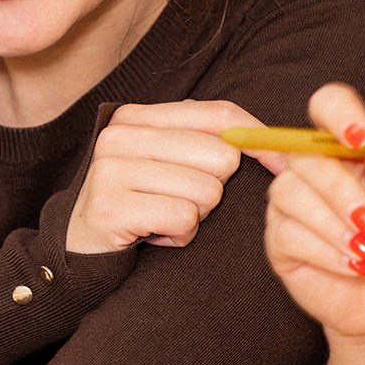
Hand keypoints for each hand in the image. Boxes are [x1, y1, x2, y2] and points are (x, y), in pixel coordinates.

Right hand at [63, 100, 259, 254]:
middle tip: (179, 200)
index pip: (219, 114)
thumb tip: (278, 144)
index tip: (283, 164)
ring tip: (163, 217)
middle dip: (213, 188)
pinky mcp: (110, 207)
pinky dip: (179, 235)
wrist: (81, 251)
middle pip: (220, 155)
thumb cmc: (139, 204)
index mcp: (137, 117)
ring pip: (206, 191)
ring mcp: (111, 170)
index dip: (259, 138)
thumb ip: (208, 141)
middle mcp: (120, 136)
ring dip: (195, 216)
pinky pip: (183, 218)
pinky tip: (154, 233)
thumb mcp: (167, 162)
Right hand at [254, 83, 364, 344]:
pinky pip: (287, 233)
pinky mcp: (280, 239)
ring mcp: (293, 202)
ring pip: (290, 193)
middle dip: (342, 193)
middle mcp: (317, 168)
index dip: (338, 113)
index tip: (358, 138)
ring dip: (334, 227)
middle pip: (307, 157)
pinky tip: (351, 266)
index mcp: (353, 150)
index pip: (330, 106)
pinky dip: (325, 252)